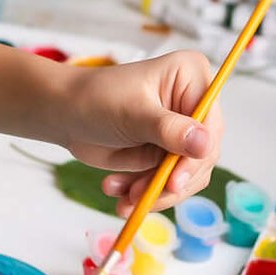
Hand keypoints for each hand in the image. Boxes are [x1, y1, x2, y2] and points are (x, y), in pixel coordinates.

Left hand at [56, 51, 222, 213]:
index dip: (197, 156)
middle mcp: (193, 103)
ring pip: (187, 176)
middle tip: (141, 197)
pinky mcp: (168, 154)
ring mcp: (182, 132)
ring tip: (125, 197)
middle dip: (171, 181)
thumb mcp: (133, 113)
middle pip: (203, 155)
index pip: (210, 123)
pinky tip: (118, 190)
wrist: (65, 115)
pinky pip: (169, 183)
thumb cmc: (96, 99)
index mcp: (192, 77)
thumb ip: (168, 130)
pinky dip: (145, 193)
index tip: (175, 181)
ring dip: (156, 191)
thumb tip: (205, 144)